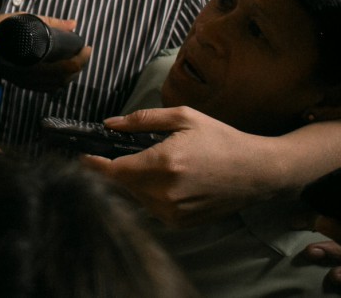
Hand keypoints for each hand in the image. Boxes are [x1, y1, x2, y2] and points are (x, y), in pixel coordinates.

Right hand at [0, 14, 91, 91]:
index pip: (67, 66)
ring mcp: (25, 82)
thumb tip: (73, 24)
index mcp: (32, 60)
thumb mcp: (23, 20)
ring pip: (57, 85)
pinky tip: (59, 73)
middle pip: (64, 77)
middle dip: (79, 65)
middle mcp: (30, 75)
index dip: (81, 58)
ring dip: (70, 74)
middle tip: (84, 52)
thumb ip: (50, 23)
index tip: (87, 47)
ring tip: (74, 61)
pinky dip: (58, 81)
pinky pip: (45, 88)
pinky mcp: (20, 83)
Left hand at [83, 106, 271, 226]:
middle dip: (118, 169)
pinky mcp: (180, 223)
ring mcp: (173, 212)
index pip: (113, 170)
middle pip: (121, 184)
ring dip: (135, 182)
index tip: (82, 157)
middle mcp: (166, 193)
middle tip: (127, 153)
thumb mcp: (184, 118)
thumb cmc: (221, 140)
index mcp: (164, 164)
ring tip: (156, 166)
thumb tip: (109, 123)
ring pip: (135, 197)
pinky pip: (151, 209)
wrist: (258, 172)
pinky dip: (151, 195)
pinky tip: (168, 182)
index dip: (93, 164)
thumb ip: (142, 119)